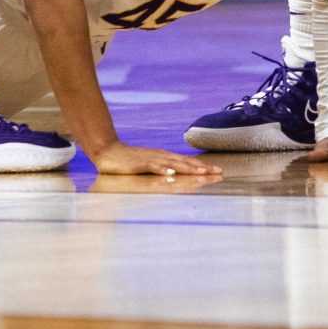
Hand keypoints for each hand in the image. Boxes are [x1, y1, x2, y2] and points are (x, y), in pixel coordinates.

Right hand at [89, 142, 222, 178]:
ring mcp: (150, 160)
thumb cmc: (130, 161)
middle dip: (202, 169)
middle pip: (185, 163)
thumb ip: (164, 170)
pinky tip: (171, 173)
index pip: (188, 163)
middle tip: (219, 173)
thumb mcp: (150, 166)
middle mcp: (161, 157)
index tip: (219, 172)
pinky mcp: (139, 164)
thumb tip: (179, 176)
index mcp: (165, 158)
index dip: (204, 167)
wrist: (108, 152)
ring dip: (188, 169)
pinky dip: (162, 170)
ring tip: (202, 174)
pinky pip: (152, 167)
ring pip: (173, 164)